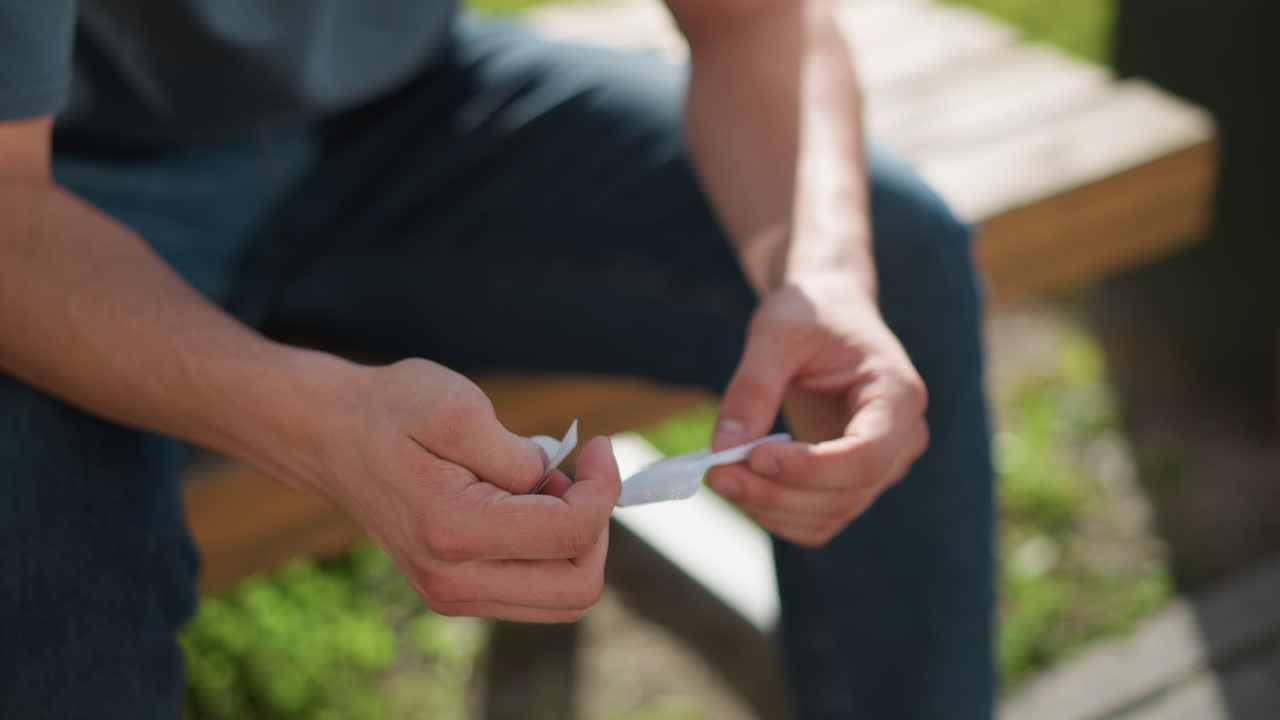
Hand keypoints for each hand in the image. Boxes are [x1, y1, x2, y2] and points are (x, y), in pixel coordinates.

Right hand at [299, 358, 620, 622]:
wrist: (329, 435)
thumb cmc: (392, 409)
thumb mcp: (460, 408)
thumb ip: (520, 456)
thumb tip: (559, 489)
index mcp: (455, 530)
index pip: (571, 534)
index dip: (604, 487)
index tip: (597, 445)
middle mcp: (453, 580)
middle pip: (578, 588)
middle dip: (597, 526)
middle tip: (577, 476)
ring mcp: (451, 595)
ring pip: (561, 599)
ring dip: (574, 543)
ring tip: (546, 490)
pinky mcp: (453, 594)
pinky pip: (533, 593)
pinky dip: (549, 554)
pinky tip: (525, 507)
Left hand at [708, 275, 927, 546]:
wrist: (827, 314)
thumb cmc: (809, 315)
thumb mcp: (775, 335)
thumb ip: (752, 388)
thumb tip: (722, 448)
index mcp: (897, 394)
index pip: (867, 455)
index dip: (812, 468)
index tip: (753, 457)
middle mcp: (901, 439)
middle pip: (847, 493)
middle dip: (778, 492)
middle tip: (716, 474)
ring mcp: (881, 466)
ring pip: (831, 514)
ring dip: (772, 508)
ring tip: (720, 476)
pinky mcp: (852, 481)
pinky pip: (819, 518)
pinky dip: (778, 513)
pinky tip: (743, 487)